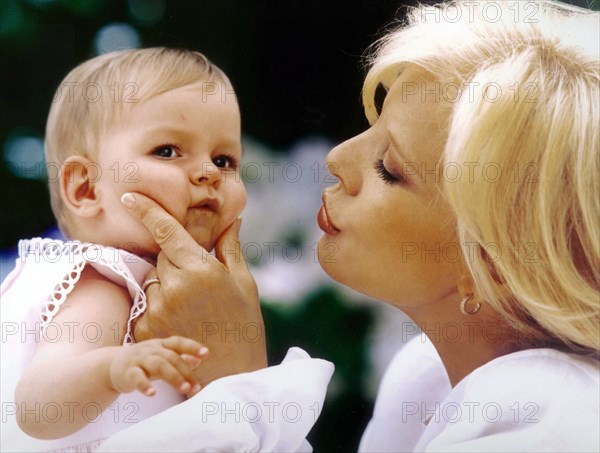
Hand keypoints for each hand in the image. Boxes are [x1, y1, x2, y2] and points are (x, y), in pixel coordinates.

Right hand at [109, 336, 206, 396]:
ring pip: (158, 365)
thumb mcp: (161, 357)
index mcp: (161, 345)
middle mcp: (151, 349)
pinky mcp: (127, 372)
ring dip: (173, 377)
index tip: (206, 353)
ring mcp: (139, 359)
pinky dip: (144, 385)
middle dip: (185, 372)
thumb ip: (179, 358)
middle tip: (196, 386)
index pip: (178, 342)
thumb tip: (198, 360)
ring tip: (184, 389)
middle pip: (171, 357)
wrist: (111, 366)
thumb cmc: (142, 362)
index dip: (192, 347)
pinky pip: (136, 377)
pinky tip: (152, 393)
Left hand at [121, 192, 267, 386]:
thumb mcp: (243, 282)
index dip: (146, 210)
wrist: (231, 372)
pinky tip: (179, 320)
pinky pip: (146, 302)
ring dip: (165, 282)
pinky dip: (158, 304)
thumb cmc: (243, 323)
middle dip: (174, 258)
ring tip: (190, 305)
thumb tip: (233, 218)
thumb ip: (230, 247)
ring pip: (152, 278)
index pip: (166, 230)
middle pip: (161, 255)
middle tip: (196, 280)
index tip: (129, 196)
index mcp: (201, 269)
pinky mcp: (145, 327)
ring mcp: (157, 308)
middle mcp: (175, 285)